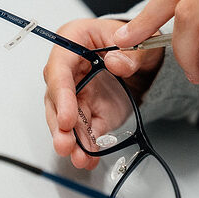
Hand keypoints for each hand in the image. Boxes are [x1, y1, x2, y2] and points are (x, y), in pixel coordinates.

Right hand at [43, 19, 162, 169]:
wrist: (143, 57)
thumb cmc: (131, 39)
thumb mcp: (138, 40)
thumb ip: (130, 53)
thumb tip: (116, 63)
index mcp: (72, 41)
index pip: (59, 69)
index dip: (61, 95)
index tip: (67, 119)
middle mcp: (68, 68)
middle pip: (55, 99)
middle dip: (60, 125)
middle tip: (65, 145)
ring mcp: (76, 92)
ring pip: (65, 119)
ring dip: (71, 140)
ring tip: (80, 158)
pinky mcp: (88, 110)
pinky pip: (84, 129)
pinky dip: (87, 145)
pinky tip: (89, 158)